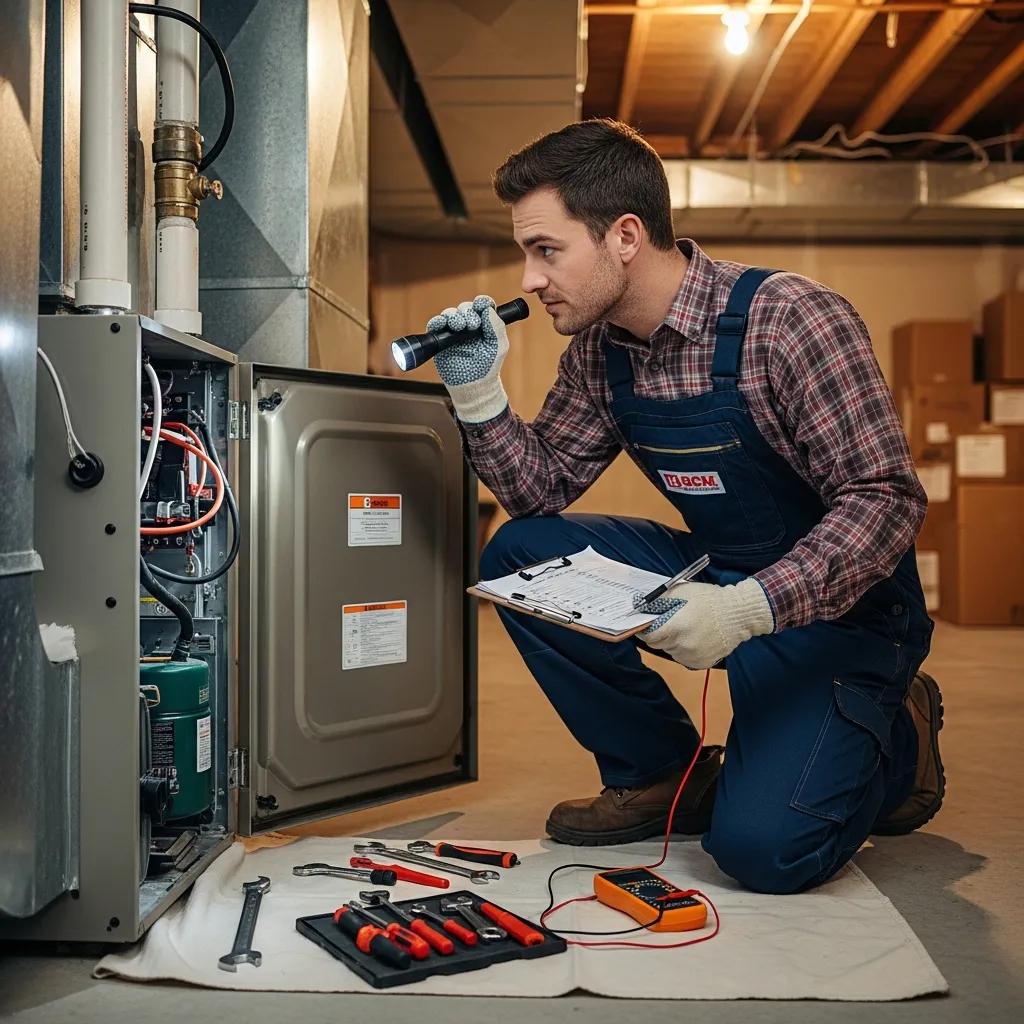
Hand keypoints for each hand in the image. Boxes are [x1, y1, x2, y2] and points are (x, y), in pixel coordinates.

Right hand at [427, 295, 509, 423]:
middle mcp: (468, 325)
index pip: (482, 306)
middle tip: (471, 324)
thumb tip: (488, 310)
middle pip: (465, 307)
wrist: (473, 385)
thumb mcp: (498, 346)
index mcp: (484, 324)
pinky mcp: (440, 340)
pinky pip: (435, 325)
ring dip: (453, 316)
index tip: (481, 304)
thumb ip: (497, 327)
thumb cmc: (488, 367)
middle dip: (467, 312)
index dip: (481, 302)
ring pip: (450, 314)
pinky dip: (436, 322)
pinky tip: (441, 323)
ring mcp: (453, 331)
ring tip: (458, 325)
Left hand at [632, 578, 774, 668]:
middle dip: (659, 634)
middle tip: (669, 623)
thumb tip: (641, 606)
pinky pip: (683, 658)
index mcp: (676, 627)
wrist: (738, 614)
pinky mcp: (701, 663)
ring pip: (670, 651)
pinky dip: (684, 650)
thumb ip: (659, 601)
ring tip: (687, 628)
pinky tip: (695, 637)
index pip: (649, 636)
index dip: (644, 630)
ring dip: (672, 642)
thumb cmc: (710, 599)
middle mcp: (683, 645)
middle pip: (658, 644)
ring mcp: (692, 656)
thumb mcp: (681, 592)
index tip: (644, 625)